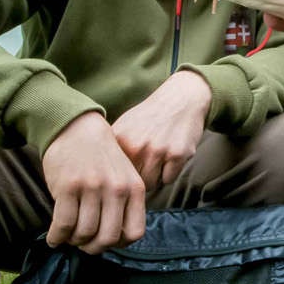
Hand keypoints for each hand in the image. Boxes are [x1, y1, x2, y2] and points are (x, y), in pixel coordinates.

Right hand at [41, 111, 147, 252]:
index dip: (119, 244)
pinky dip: (56, 237)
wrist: (77, 128)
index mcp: (135, 188)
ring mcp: (92, 188)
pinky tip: (54, 238)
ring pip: (84, 233)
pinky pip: (63, 225)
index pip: (134, 233)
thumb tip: (115, 240)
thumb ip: (125, 203)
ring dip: (74, 241)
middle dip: (93, 248)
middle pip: (108, 238)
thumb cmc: (100, 157)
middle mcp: (116, 189)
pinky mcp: (68, 187)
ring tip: (69, 237)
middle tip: (84, 245)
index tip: (106, 240)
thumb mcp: (124, 175)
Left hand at [112, 70, 212, 190]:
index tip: (127, 170)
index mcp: (119, 139)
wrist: (180, 98)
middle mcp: (136, 146)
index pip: (113, 173)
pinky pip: (169, 179)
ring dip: (155, 178)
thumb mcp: (124, 126)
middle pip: (132, 182)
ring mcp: (157, 150)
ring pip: (151, 184)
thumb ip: (112, 148)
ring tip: (158, 162)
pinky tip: (171, 157)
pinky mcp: (177, 154)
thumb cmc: (150, 116)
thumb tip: (102, 176)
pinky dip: (170, 173)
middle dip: (139, 178)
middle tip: (147, 166)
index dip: (121, 175)